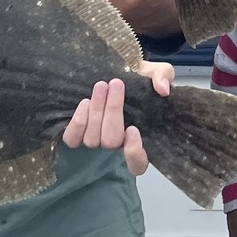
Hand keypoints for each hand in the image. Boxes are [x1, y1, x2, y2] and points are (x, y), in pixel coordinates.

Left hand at [60, 61, 174, 176]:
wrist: (114, 73)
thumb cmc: (138, 79)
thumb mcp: (156, 72)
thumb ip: (163, 76)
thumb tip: (163, 89)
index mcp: (138, 140)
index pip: (138, 164)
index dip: (134, 153)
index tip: (133, 129)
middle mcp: (116, 148)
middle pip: (112, 141)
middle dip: (113, 111)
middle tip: (116, 84)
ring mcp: (94, 143)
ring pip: (92, 138)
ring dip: (97, 110)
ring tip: (101, 86)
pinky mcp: (76, 136)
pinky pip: (72, 139)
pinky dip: (78, 123)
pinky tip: (85, 103)